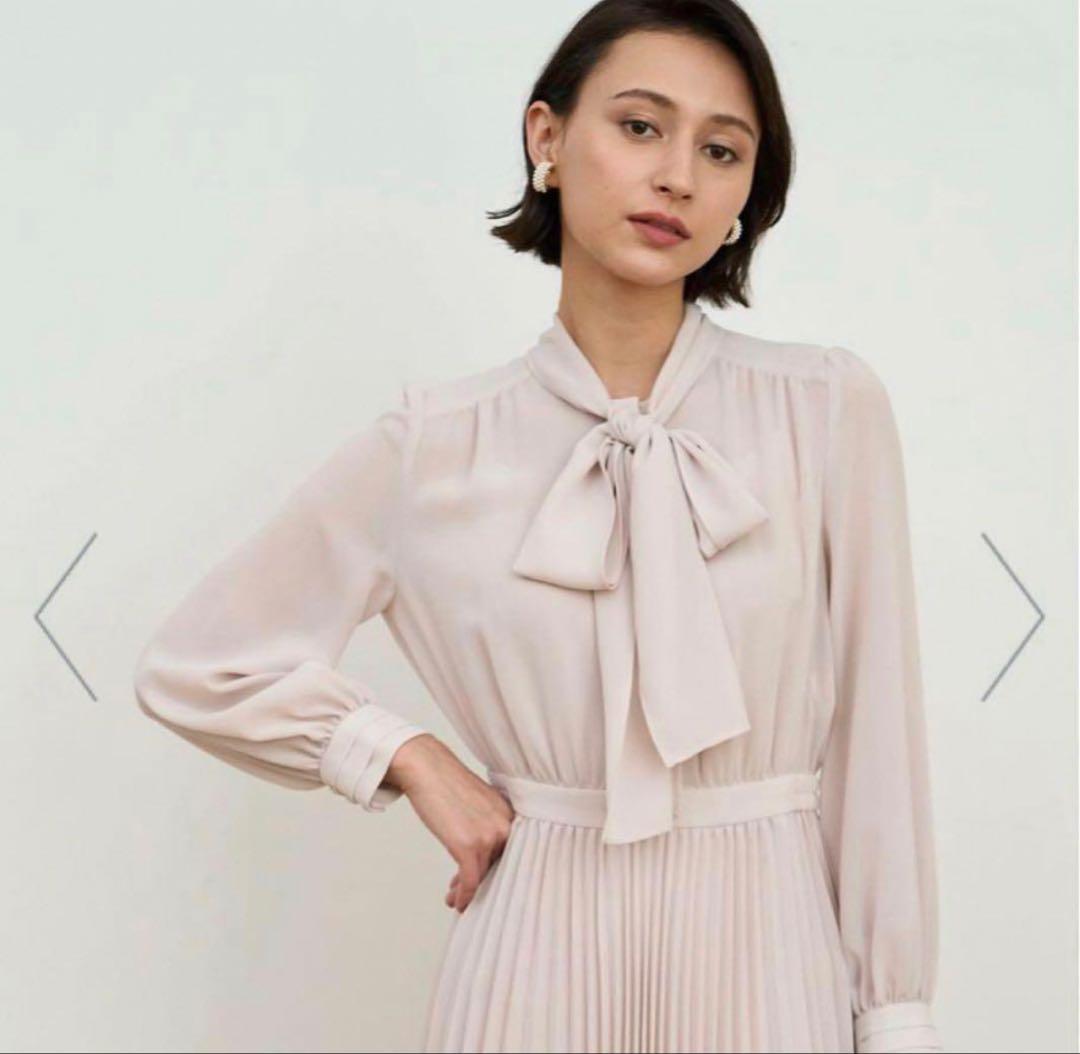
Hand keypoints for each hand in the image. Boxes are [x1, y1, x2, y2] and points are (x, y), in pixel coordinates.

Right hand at [388, 734, 515, 913]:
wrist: (426, 769)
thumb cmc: (447, 784)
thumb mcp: (479, 804)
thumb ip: (488, 825)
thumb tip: (484, 853)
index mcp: (510, 813)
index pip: (510, 851)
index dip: (496, 869)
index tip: (484, 879)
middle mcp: (505, 825)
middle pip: (499, 866)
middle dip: (482, 881)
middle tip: (466, 891)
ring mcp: (489, 836)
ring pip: (484, 876)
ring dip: (468, 892)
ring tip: (455, 897)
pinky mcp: (469, 846)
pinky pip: (470, 881)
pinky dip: (464, 895)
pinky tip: (456, 902)